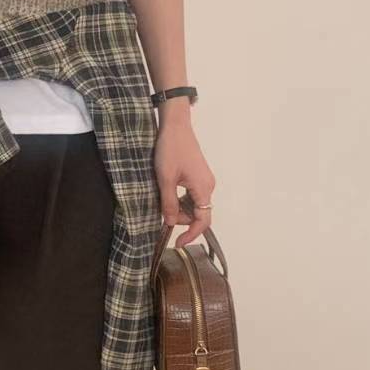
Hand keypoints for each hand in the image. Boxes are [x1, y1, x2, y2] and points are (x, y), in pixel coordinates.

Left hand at [153, 112, 215, 246]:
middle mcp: (208, 186)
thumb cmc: (170, 149)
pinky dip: (180, 200)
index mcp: (203, 188)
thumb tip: (169, 224)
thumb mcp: (165, 179)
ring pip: (194, 205)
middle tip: (162, 214)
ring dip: (179, 209)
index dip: (191, 234)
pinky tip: (168, 195)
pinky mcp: (198, 176)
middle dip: (180, 219)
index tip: (178, 243)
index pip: (203, 220)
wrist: (175, 126)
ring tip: (162, 202)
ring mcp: (204, 181)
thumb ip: (168, 203)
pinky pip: (192, 196)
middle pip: (198, 214)